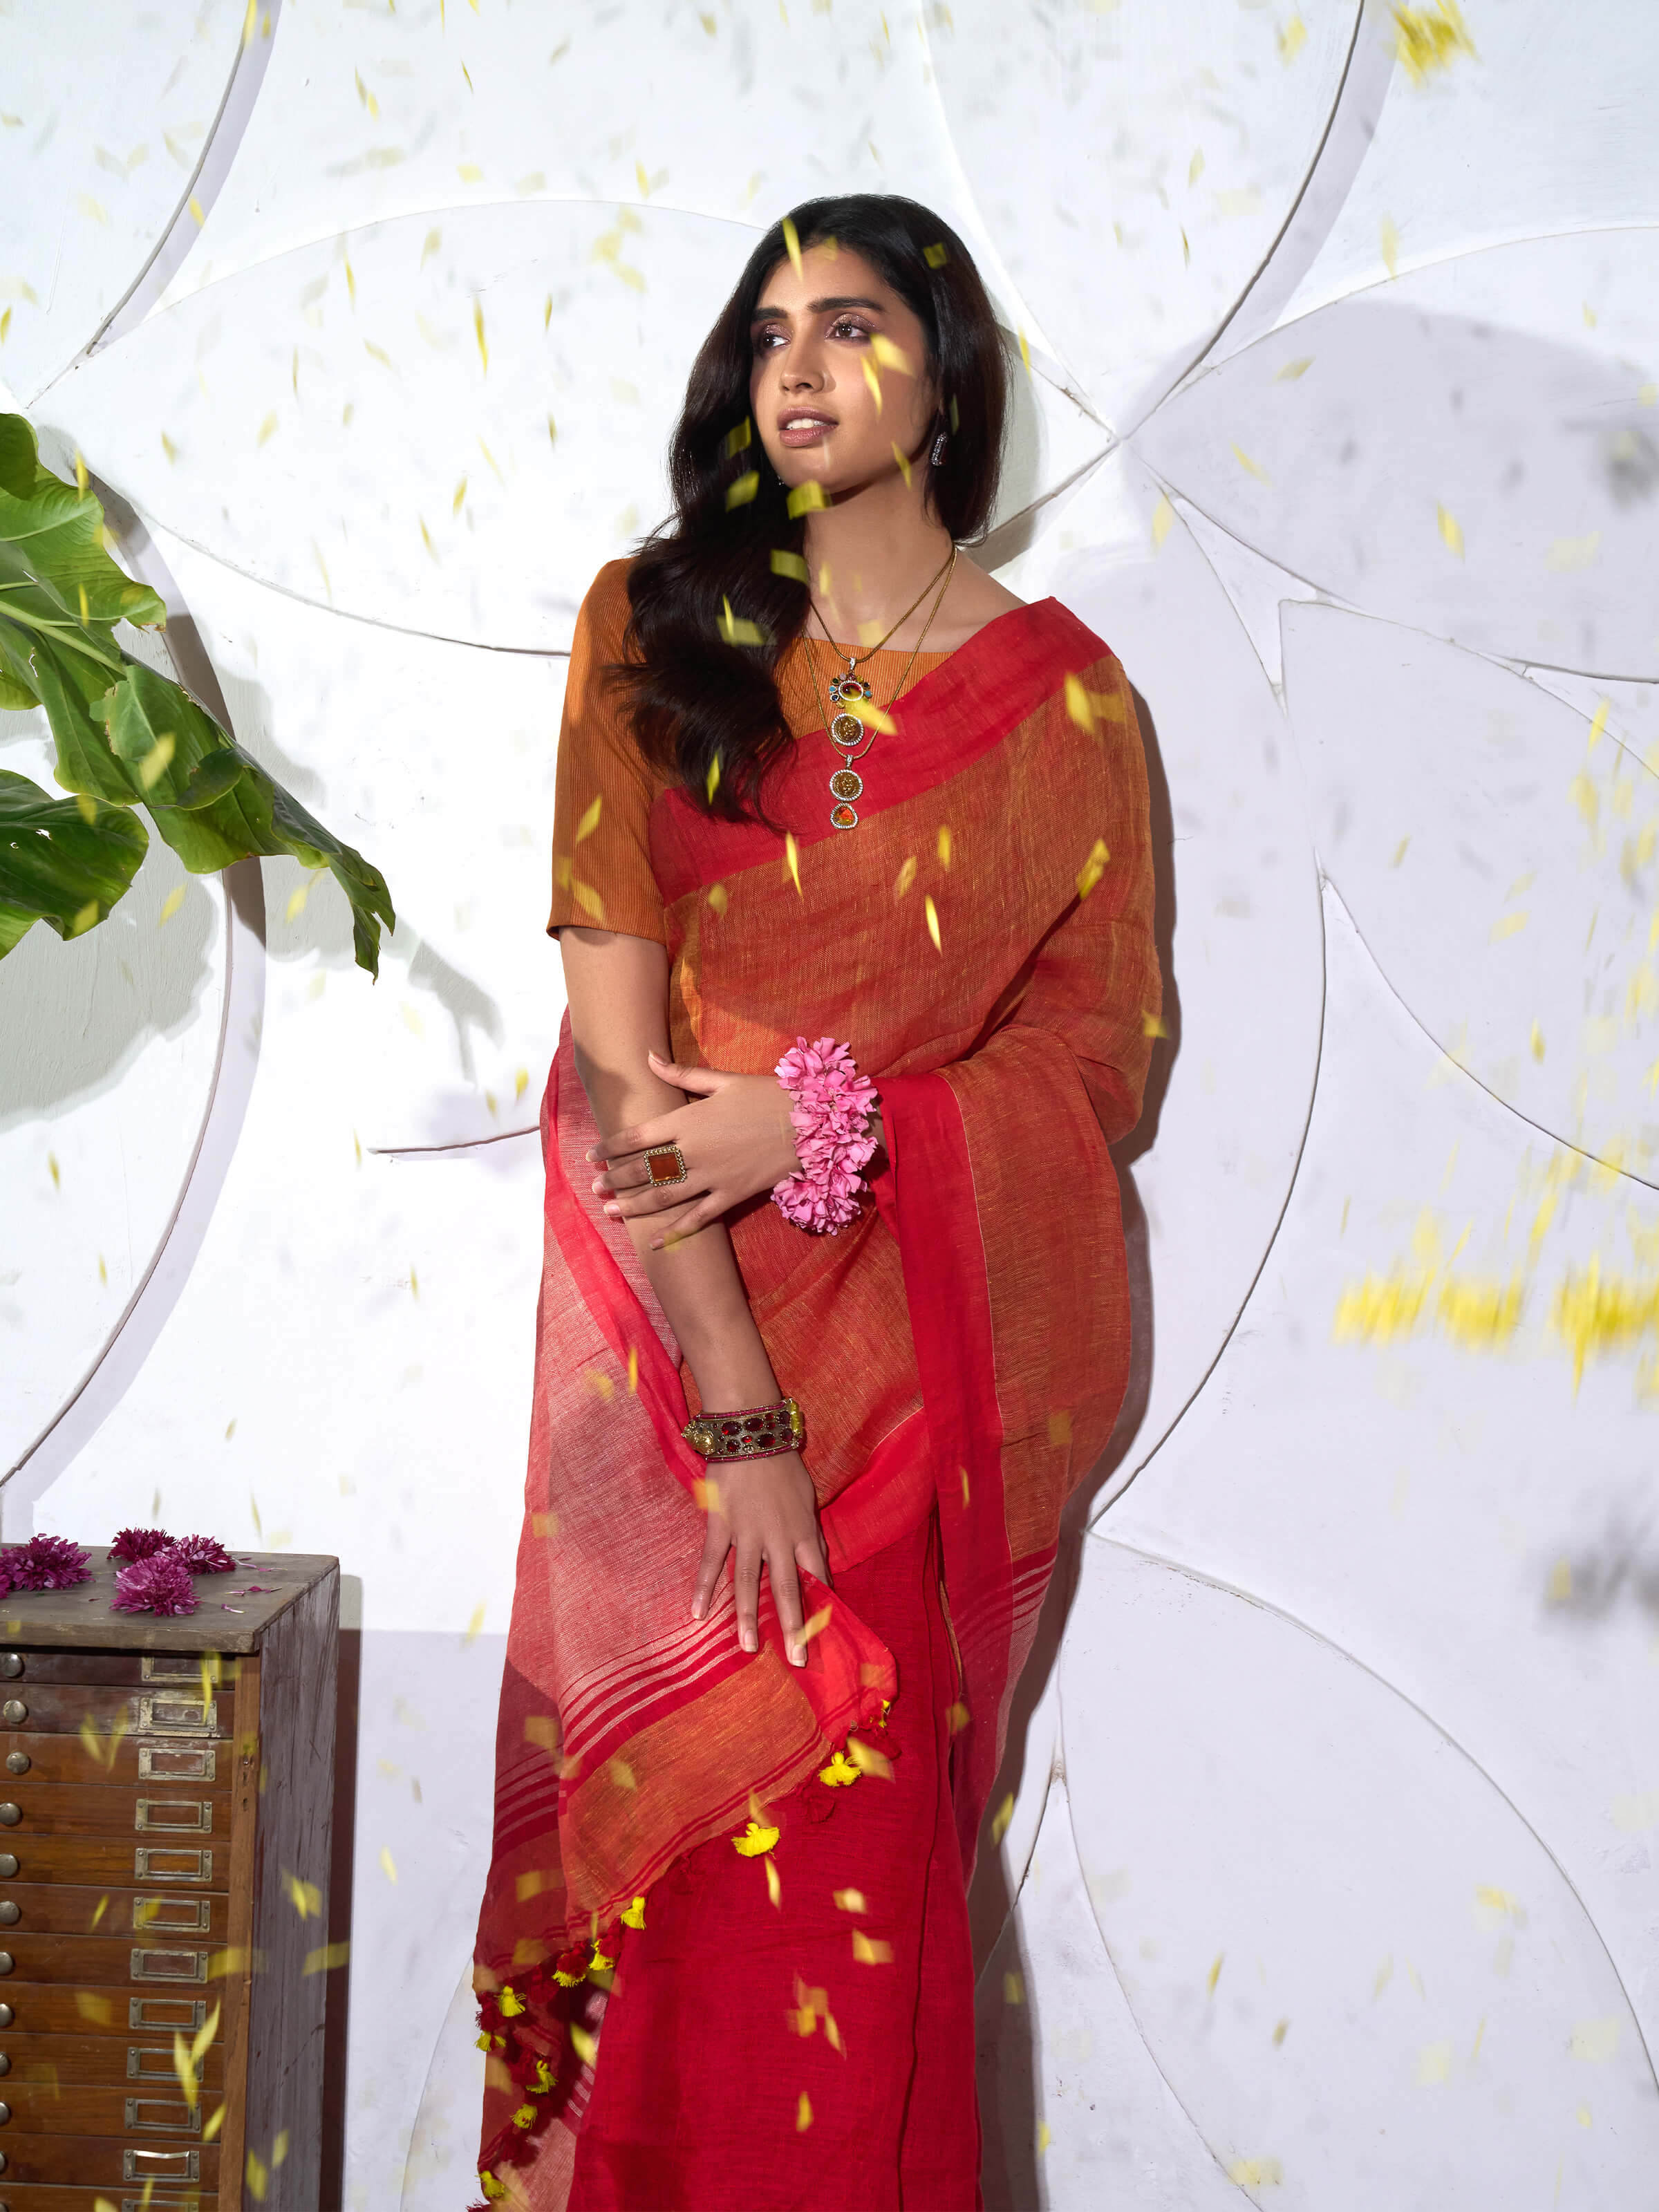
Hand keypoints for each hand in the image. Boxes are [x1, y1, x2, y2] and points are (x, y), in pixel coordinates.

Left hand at [590, 1051, 801, 1246]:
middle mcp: (694, 1151)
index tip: (592, 1155)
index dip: (610, 1147)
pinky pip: (697, 1219)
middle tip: (594, 1186)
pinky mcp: (731, 1196)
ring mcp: (712, 1177)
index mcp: (689, 1120)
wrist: (811, 1123)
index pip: (637, 1137)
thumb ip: (681, 1074)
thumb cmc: (767, 1095)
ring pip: (662, 1196)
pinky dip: (674, 1232)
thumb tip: (648, 1057)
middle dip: (615, 1178)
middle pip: (644, 1169)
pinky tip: (653, 1240)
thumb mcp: (723, 1080)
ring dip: (633, 1205)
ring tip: (610, 1210)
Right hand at [691, 1448, 829, 1667]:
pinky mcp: (720, 1525)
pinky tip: (698, 1613)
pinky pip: (712, 1562)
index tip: (826, 1630)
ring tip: (746, 1648)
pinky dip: (704, 1587)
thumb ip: (810, 1532)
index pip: (816, 1573)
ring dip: (748, 1616)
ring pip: (749, 1582)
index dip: (821, 1602)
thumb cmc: (783, 1463)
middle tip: (796, 1660)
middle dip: (792, 1626)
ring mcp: (747, 1533)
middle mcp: (778, 1538)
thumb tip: (817, 1564)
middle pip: (787, 1588)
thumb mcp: (807, 1497)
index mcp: (803, 1530)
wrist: (751, 1433)